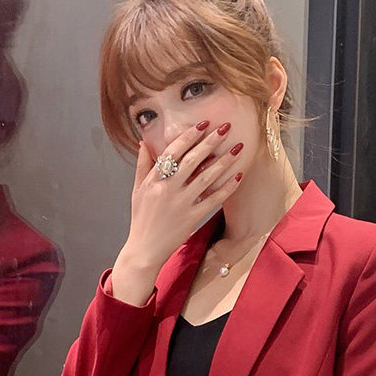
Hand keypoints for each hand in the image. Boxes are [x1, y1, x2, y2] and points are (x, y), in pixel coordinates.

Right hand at [123, 120, 244, 272]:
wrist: (144, 251)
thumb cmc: (141, 220)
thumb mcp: (137, 191)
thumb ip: (142, 166)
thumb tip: (143, 143)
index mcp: (154, 180)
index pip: (173, 152)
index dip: (189, 136)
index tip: (203, 124)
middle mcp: (168, 189)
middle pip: (192, 160)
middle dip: (210, 142)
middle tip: (225, 128)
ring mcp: (181, 204)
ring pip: (206, 177)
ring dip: (224, 161)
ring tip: (237, 148)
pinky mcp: (192, 218)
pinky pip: (214, 199)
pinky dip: (227, 187)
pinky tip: (238, 175)